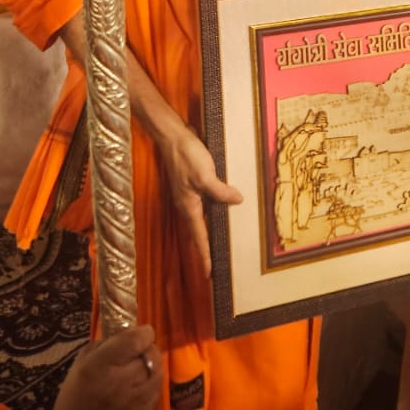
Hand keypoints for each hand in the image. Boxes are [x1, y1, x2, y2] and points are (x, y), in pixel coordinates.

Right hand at [36, 326, 162, 409]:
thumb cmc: (72, 402)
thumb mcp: (79, 366)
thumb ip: (103, 346)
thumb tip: (126, 333)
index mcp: (100, 367)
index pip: (136, 339)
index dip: (142, 333)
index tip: (139, 334)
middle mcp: (120, 382)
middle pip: (150, 353)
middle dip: (146, 349)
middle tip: (137, 352)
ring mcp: (134, 402)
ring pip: (158, 371)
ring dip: (152, 365)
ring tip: (140, 368)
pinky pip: (157, 391)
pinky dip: (152, 383)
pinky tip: (140, 386)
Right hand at [158, 125, 242, 275]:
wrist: (172, 135)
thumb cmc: (185, 155)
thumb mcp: (204, 174)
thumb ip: (220, 191)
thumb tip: (237, 201)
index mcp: (189, 207)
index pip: (199, 237)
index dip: (205, 255)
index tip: (210, 273)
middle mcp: (188, 204)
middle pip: (200, 231)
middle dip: (208, 247)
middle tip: (218, 263)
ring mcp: (189, 194)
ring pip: (203, 217)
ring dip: (212, 228)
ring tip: (223, 241)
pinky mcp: (193, 183)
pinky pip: (205, 202)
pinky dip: (214, 209)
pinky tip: (224, 207)